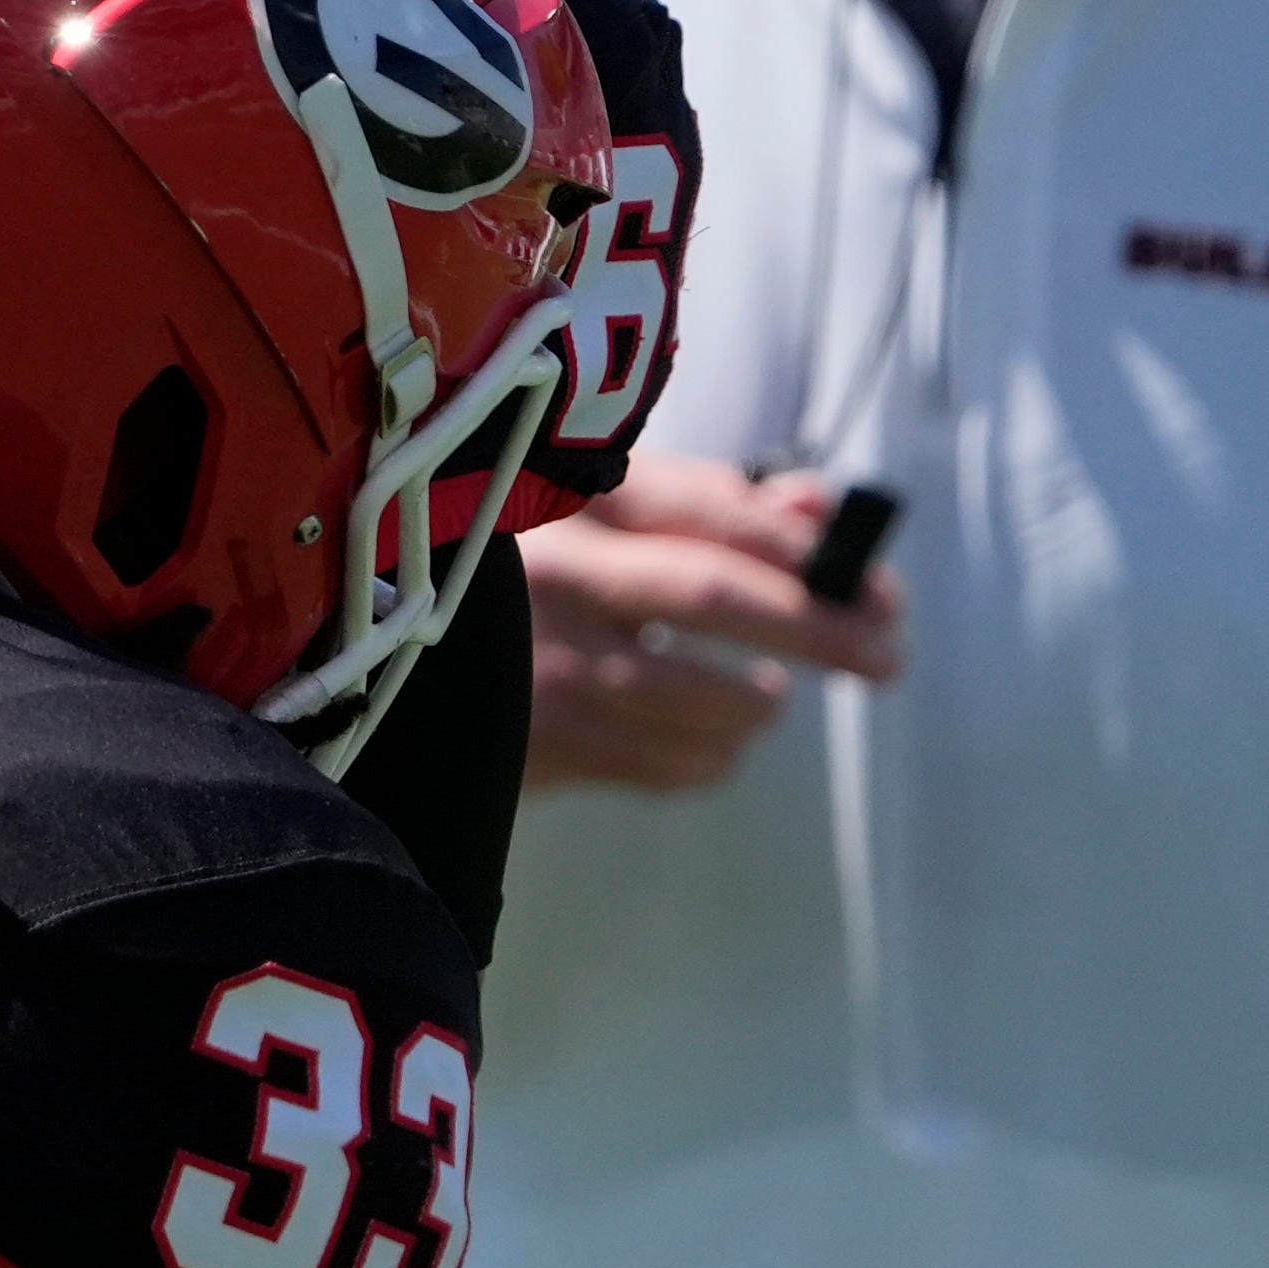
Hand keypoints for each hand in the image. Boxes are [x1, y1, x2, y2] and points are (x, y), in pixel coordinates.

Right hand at [518, 460, 905, 793]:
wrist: (383, 652)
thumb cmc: (507, 568)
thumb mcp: (588, 507)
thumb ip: (701, 501)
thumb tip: (813, 510)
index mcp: (568, 501)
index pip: (710, 513)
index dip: (806, 551)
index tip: (876, 586)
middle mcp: (553, 578)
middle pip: (711, 596)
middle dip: (820, 629)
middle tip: (885, 657)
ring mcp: (539, 668)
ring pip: (693, 697)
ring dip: (756, 705)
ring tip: (767, 701)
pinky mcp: (531, 746)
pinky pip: (657, 766)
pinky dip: (708, 760)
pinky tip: (714, 745)